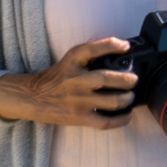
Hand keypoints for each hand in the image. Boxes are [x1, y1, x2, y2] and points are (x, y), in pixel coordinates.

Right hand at [0, 37, 137, 128]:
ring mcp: (78, 101)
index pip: (92, 49)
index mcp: (72, 62)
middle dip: (128, 79)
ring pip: (112, 101)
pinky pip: (105, 121)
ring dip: (127, 99)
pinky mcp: (79, 118)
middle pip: (108, 78)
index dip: (111, 45)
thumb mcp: (70, 60)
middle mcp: (76, 80)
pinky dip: (121, 120)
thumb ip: (92, 55)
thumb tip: (123, 49)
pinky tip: (127, 115)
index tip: (126, 47)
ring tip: (130, 96)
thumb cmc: (56, 77)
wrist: (32, 97)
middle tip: (133, 79)